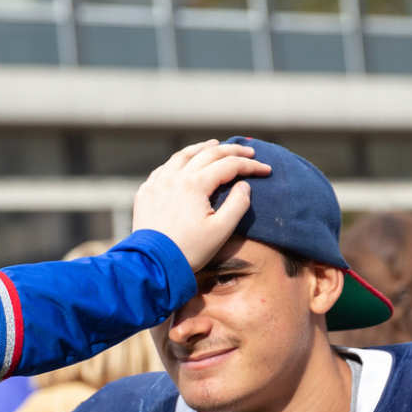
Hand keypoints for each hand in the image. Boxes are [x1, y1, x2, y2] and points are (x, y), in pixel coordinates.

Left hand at [130, 141, 269, 273]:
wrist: (153, 266)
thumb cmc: (189, 251)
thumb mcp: (221, 230)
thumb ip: (238, 204)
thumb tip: (243, 184)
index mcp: (194, 184)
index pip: (228, 165)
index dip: (250, 166)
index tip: (265, 170)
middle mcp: (174, 177)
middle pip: (207, 154)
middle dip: (231, 151)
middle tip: (248, 151)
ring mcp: (157, 183)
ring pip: (182, 155)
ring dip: (202, 148)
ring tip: (215, 145)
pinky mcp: (146, 192)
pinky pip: (164, 168)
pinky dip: (180, 161)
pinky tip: (185, 163)